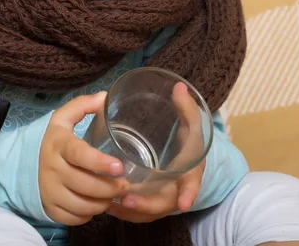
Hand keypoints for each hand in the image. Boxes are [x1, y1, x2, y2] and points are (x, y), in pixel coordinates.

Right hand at [39, 92, 128, 225]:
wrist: (21, 162)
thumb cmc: (52, 139)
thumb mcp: (62, 118)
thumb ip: (83, 105)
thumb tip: (105, 96)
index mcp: (59, 144)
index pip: (79, 154)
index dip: (100, 162)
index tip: (119, 166)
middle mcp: (52, 169)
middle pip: (85, 184)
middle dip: (110, 188)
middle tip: (124, 184)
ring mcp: (50, 191)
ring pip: (82, 205)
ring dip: (103, 203)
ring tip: (113, 195)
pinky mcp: (49, 208)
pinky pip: (74, 218)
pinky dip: (89, 215)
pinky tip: (96, 204)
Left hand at [107, 82, 205, 222]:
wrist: (184, 154)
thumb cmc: (186, 138)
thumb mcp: (190, 122)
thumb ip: (186, 106)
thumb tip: (178, 86)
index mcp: (189, 169)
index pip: (193, 182)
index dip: (189, 192)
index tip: (183, 203)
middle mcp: (176, 188)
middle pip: (164, 203)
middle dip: (146, 205)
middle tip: (126, 199)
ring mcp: (161, 197)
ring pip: (147, 211)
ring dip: (129, 211)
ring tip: (108, 204)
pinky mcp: (148, 200)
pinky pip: (137, 212)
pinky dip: (122, 211)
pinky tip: (104, 204)